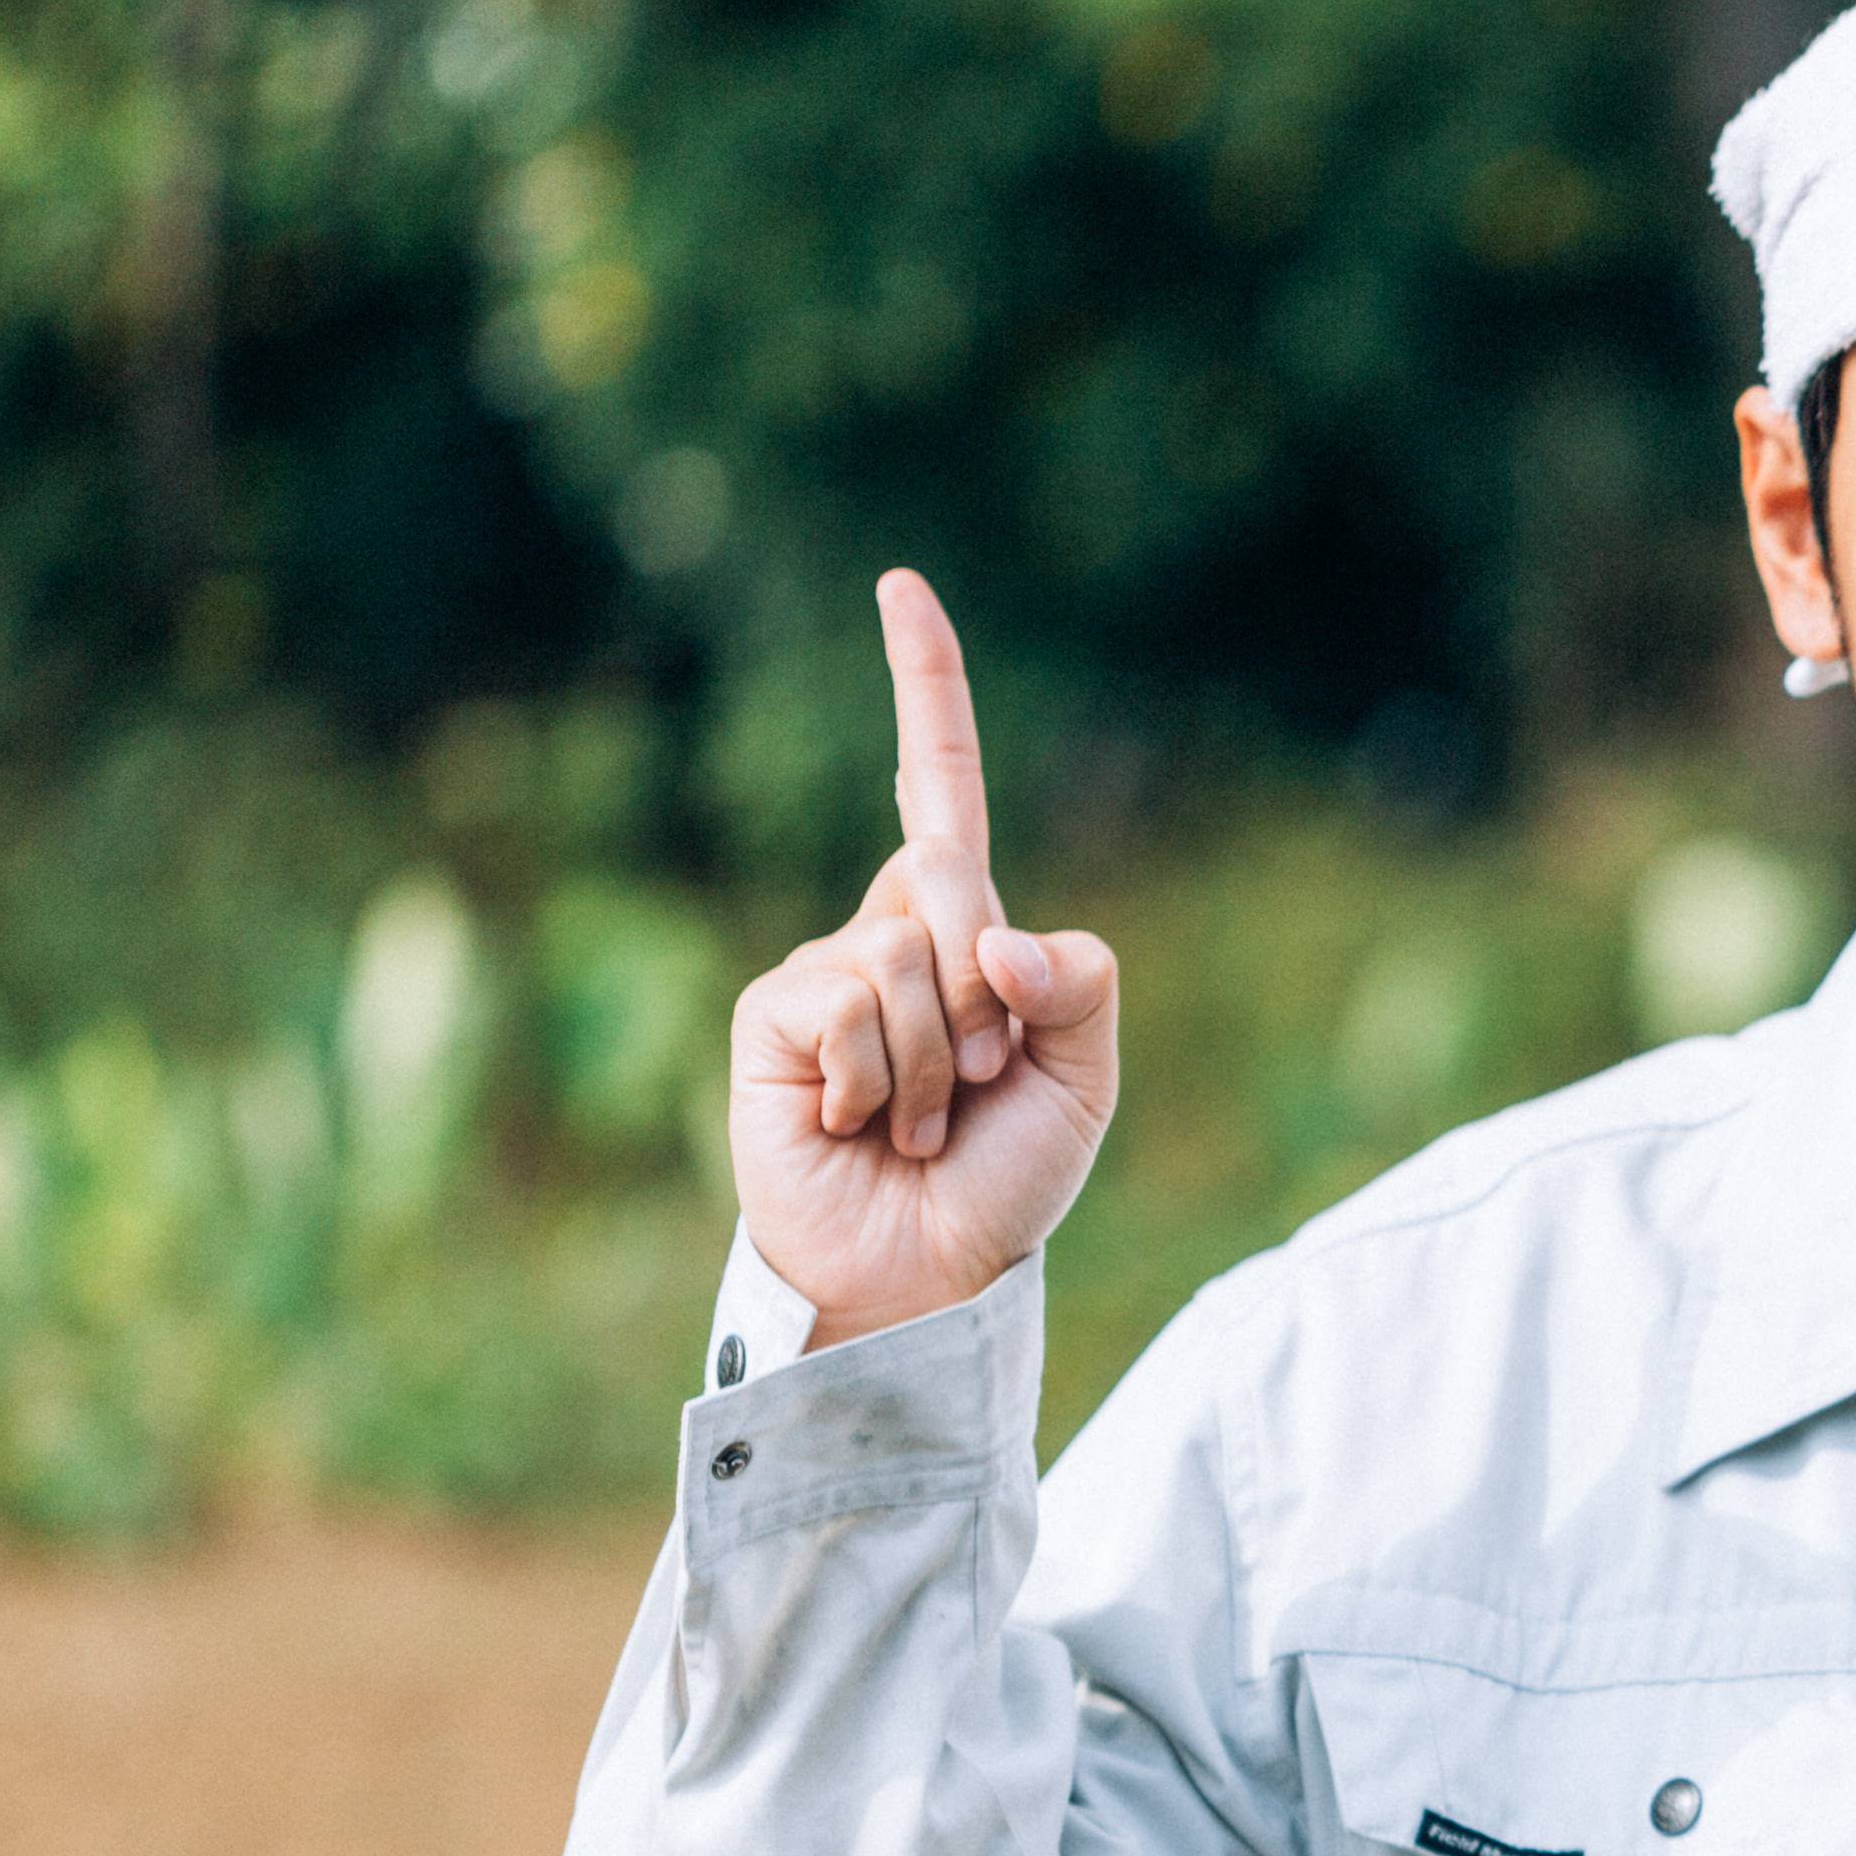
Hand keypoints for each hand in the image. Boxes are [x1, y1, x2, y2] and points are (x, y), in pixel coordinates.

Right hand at [725, 566, 1120, 1341]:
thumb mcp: (1083, 1081)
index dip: (923, 687)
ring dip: (936, 1063)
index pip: (936, 786)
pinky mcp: (771, 1014)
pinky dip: (877, 1081)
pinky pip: (846, 1004)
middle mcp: (885, 931)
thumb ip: (1080, 988)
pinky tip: (858, 1125)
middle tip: (975, 1081)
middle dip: (985, 991)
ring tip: (918, 1123)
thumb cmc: (1002, 1178)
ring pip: (904, 960)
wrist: (925, 1271)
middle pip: (953, 880)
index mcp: (963, 930)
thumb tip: (996, 936)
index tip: (900, 584)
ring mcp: (821, 969)